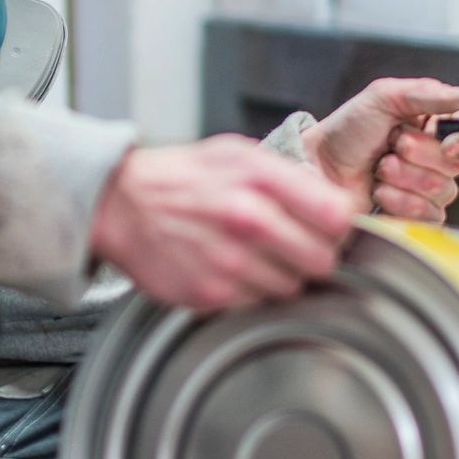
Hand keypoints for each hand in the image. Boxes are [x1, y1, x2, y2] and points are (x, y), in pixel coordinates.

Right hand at [89, 137, 359, 310]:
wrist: (121, 205)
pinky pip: (258, 303)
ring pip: (292, 287)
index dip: (338, 224)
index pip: (336, 216)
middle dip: (315, 255)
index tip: (327, 225)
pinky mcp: (211, 294)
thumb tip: (337, 204)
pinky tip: (231, 268)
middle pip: (322, 260)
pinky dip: (251, 291)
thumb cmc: (183, 178)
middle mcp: (247, 220)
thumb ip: (290, 176)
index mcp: (259, 179)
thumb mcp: (238, 154)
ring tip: (255, 255)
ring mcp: (229, 262)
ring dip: (282, 276)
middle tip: (296, 246)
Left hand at [302, 77, 458, 221]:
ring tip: (380, 168)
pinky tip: (380, 190)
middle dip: (421, 155)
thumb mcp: (383, 97)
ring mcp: (423, 188)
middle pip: (458, 166)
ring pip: (444, 192)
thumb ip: (426, 94)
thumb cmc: (346, 131)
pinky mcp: (412, 215)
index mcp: (433, 127)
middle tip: (393, 145)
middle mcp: (433, 158)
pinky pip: (430, 216)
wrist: (317, 167)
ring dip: (406, 178)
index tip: (450, 142)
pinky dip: (402, 201)